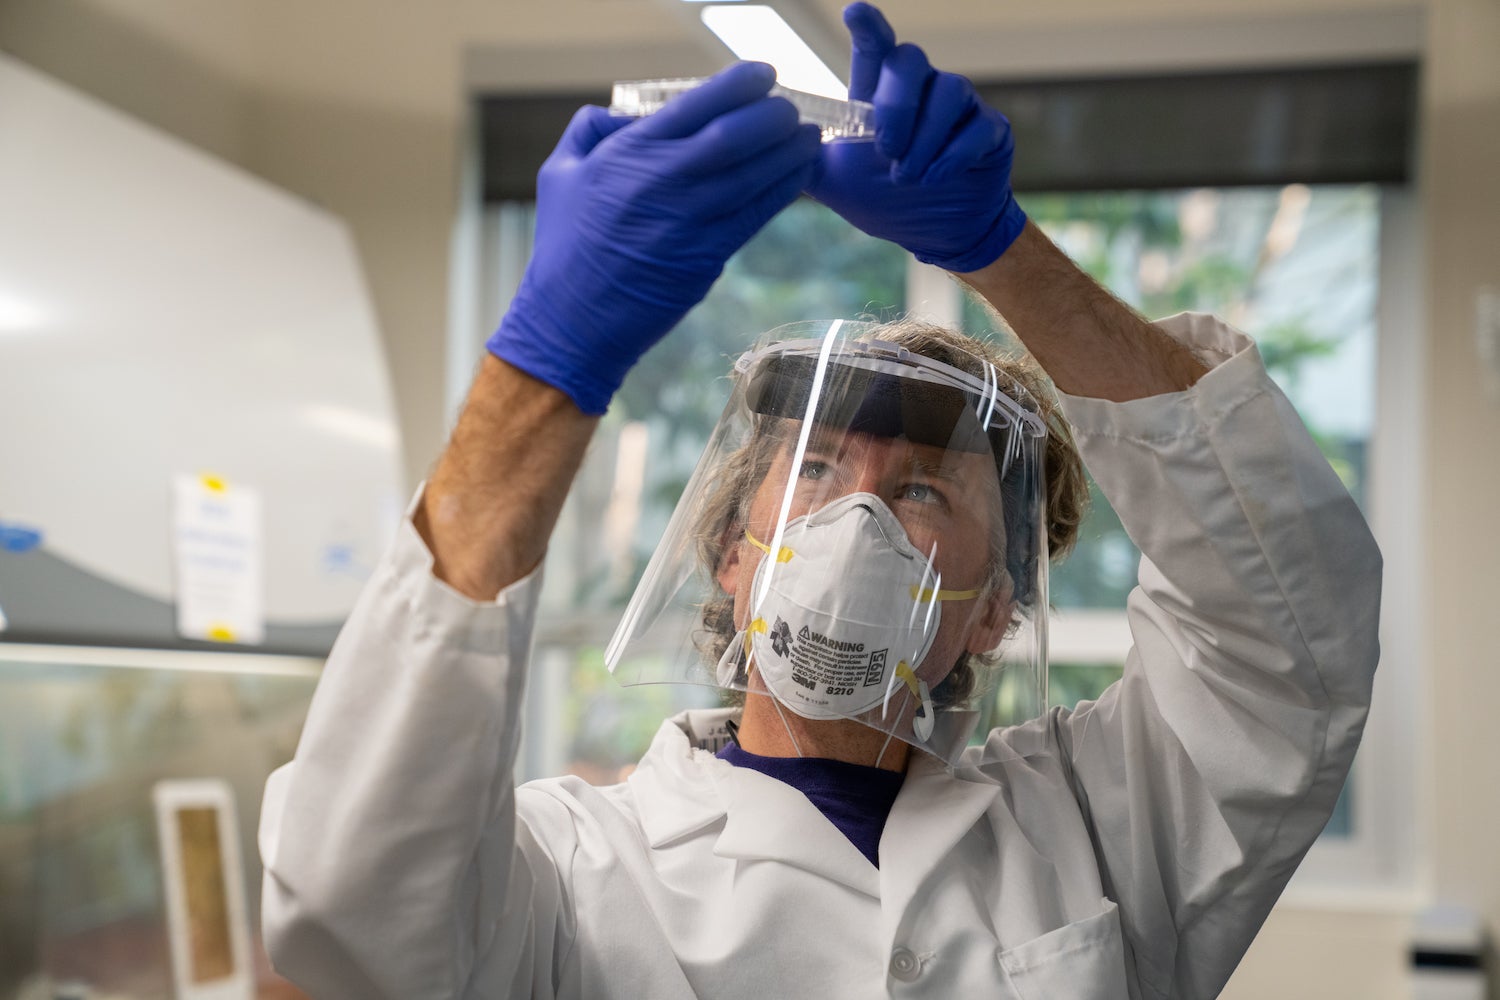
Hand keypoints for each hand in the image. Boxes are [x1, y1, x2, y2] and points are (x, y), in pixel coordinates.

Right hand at [487, 63, 820, 414]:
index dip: (739, 84)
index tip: (762, 75)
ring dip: (789, 151)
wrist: (572, 321)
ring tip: (810, 135)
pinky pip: (756, 214)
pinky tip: (801, 174)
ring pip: (754, 173)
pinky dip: (784, 190)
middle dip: (773, 115)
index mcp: (628, 154)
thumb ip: (591, 130)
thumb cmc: (564, 247)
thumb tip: (627, 112)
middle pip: (734, 134)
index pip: (695, 104)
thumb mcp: (559, 173)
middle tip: (791, 107)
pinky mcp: (707, 256)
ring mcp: (689, 221)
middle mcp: (662, 181)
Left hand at [806, 3, 1026, 272]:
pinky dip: (952, 156)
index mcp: (881, 93)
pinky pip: (977, 126)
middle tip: (886, 153)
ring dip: (924, 141)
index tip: (855, 12)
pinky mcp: (990, 130)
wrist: (932, 233)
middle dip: (897, 108)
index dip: (868, 25)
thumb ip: (804, 159)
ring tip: (909, 179)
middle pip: (911, 61)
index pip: (875, 47)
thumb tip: (769, 139)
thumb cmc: (882, 199)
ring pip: (950, 92)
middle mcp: (922, 88)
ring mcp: (959, 107)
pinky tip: (935, 179)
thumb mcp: (834, 184)